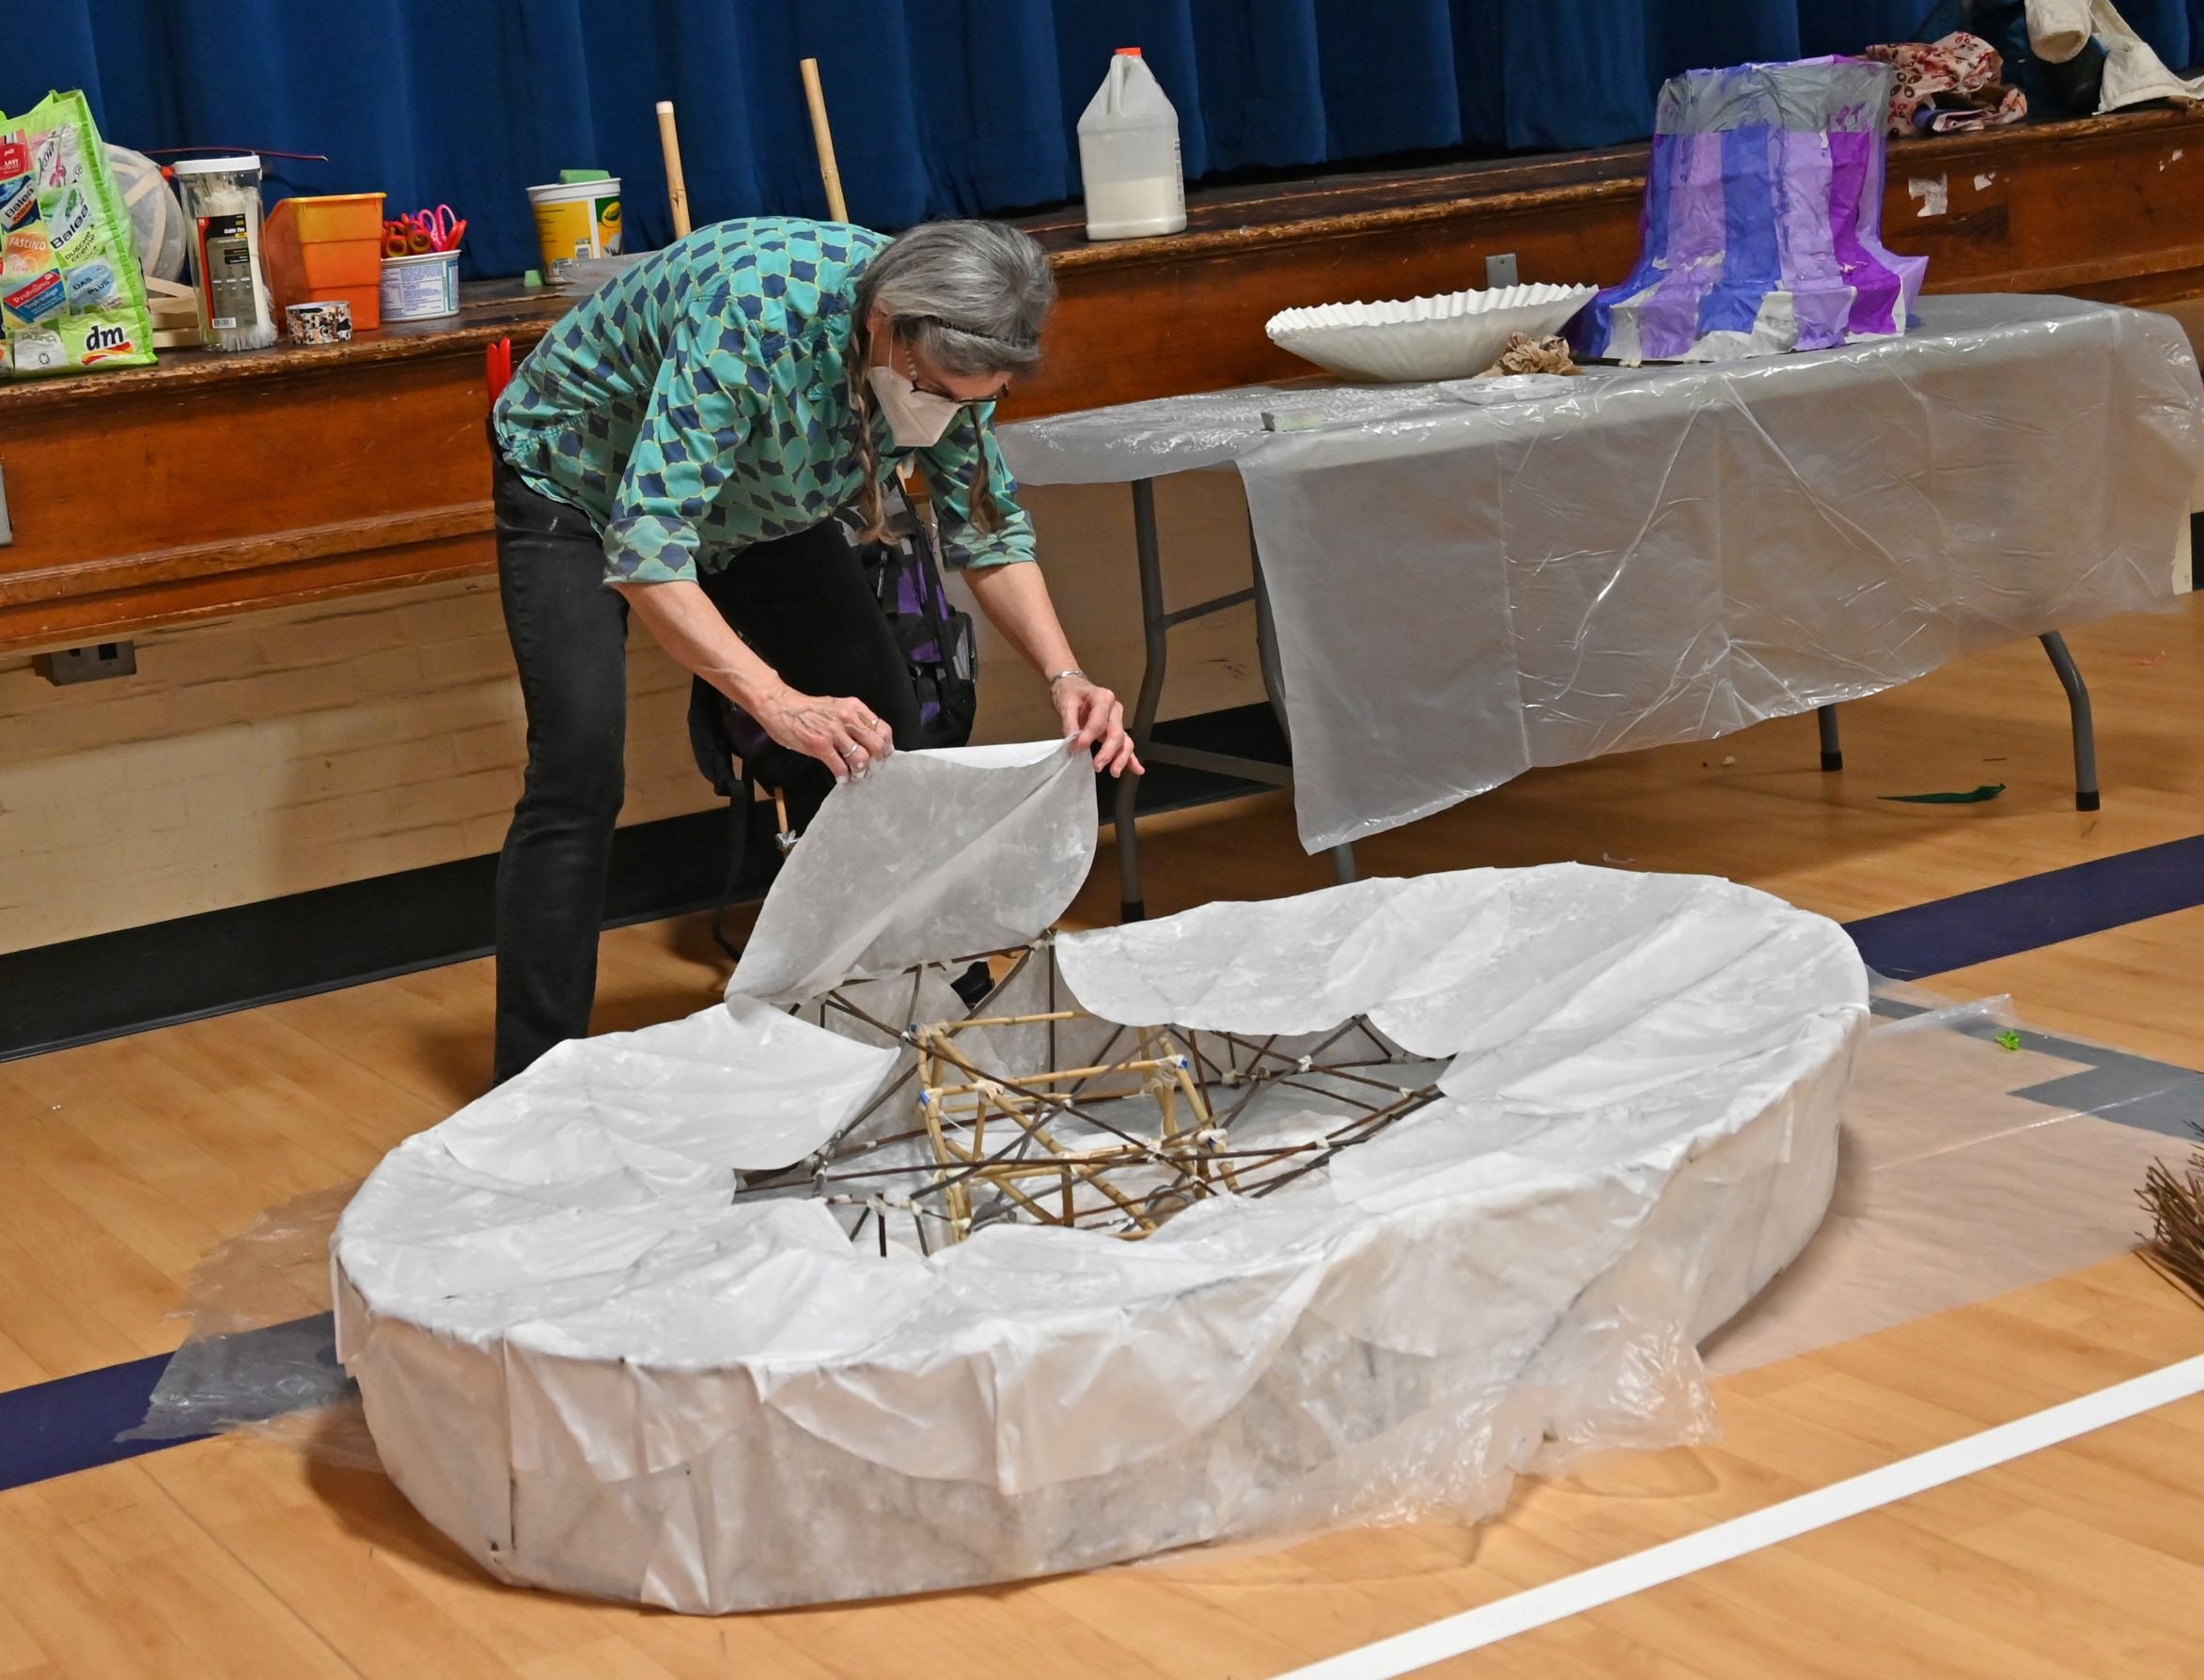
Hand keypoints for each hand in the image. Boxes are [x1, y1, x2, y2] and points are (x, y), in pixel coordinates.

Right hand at [750, 684, 893, 782]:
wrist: (780, 706)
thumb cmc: (807, 709)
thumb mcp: (837, 706)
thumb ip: (854, 719)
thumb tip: (870, 739)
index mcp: (854, 707)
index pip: (883, 729)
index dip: (886, 746)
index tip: (882, 756)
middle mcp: (847, 718)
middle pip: (876, 745)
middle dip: (877, 762)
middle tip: (871, 769)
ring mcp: (834, 732)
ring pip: (861, 758)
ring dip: (860, 771)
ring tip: (855, 775)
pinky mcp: (820, 745)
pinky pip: (840, 766)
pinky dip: (844, 776)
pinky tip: (841, 778)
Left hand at [1052, 674, 1141, 776]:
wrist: (1073, 686)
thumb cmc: (1070, 693)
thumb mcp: (1065, 704)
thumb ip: (1069, 723)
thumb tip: (1073, 744)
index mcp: (1103, 698)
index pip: (1098, 722)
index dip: (1088, 737)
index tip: (1075, 749)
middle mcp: (1115, 709)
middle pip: (1116, 733)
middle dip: (1108, 752)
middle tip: (1096, 766)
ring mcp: (1117, 720)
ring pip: (1124, 741)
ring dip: (1121, 758)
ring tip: (1114, 772)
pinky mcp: (1116, 730)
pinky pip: (1125, 744)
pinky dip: (1131, 758)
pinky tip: (1138, 769)